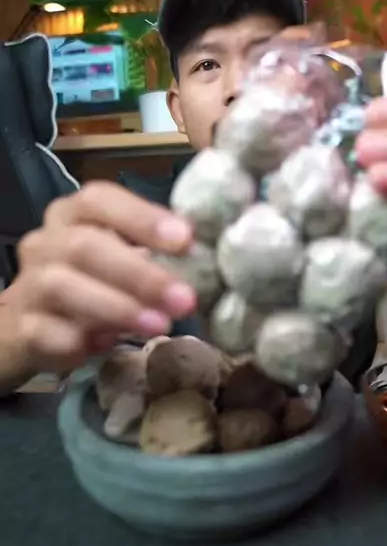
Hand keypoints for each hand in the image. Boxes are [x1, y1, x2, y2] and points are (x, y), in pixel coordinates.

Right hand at [7, 182, 195, 375]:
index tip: (186, 239)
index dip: (142, 217)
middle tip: (184, 299)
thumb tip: (205, 261)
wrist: (26, 325)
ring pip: (64, 287)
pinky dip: (82, 341)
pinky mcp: (22, 328)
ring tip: (158, 325)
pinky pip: (48, 333)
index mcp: (73, 215)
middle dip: (140, 274)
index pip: (100, 200)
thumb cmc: (88, 283)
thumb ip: (152, 253)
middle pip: (85, 246)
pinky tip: (109, 346)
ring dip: (117, 307)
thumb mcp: (118, 258)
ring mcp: (29, 285)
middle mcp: (46, 243)